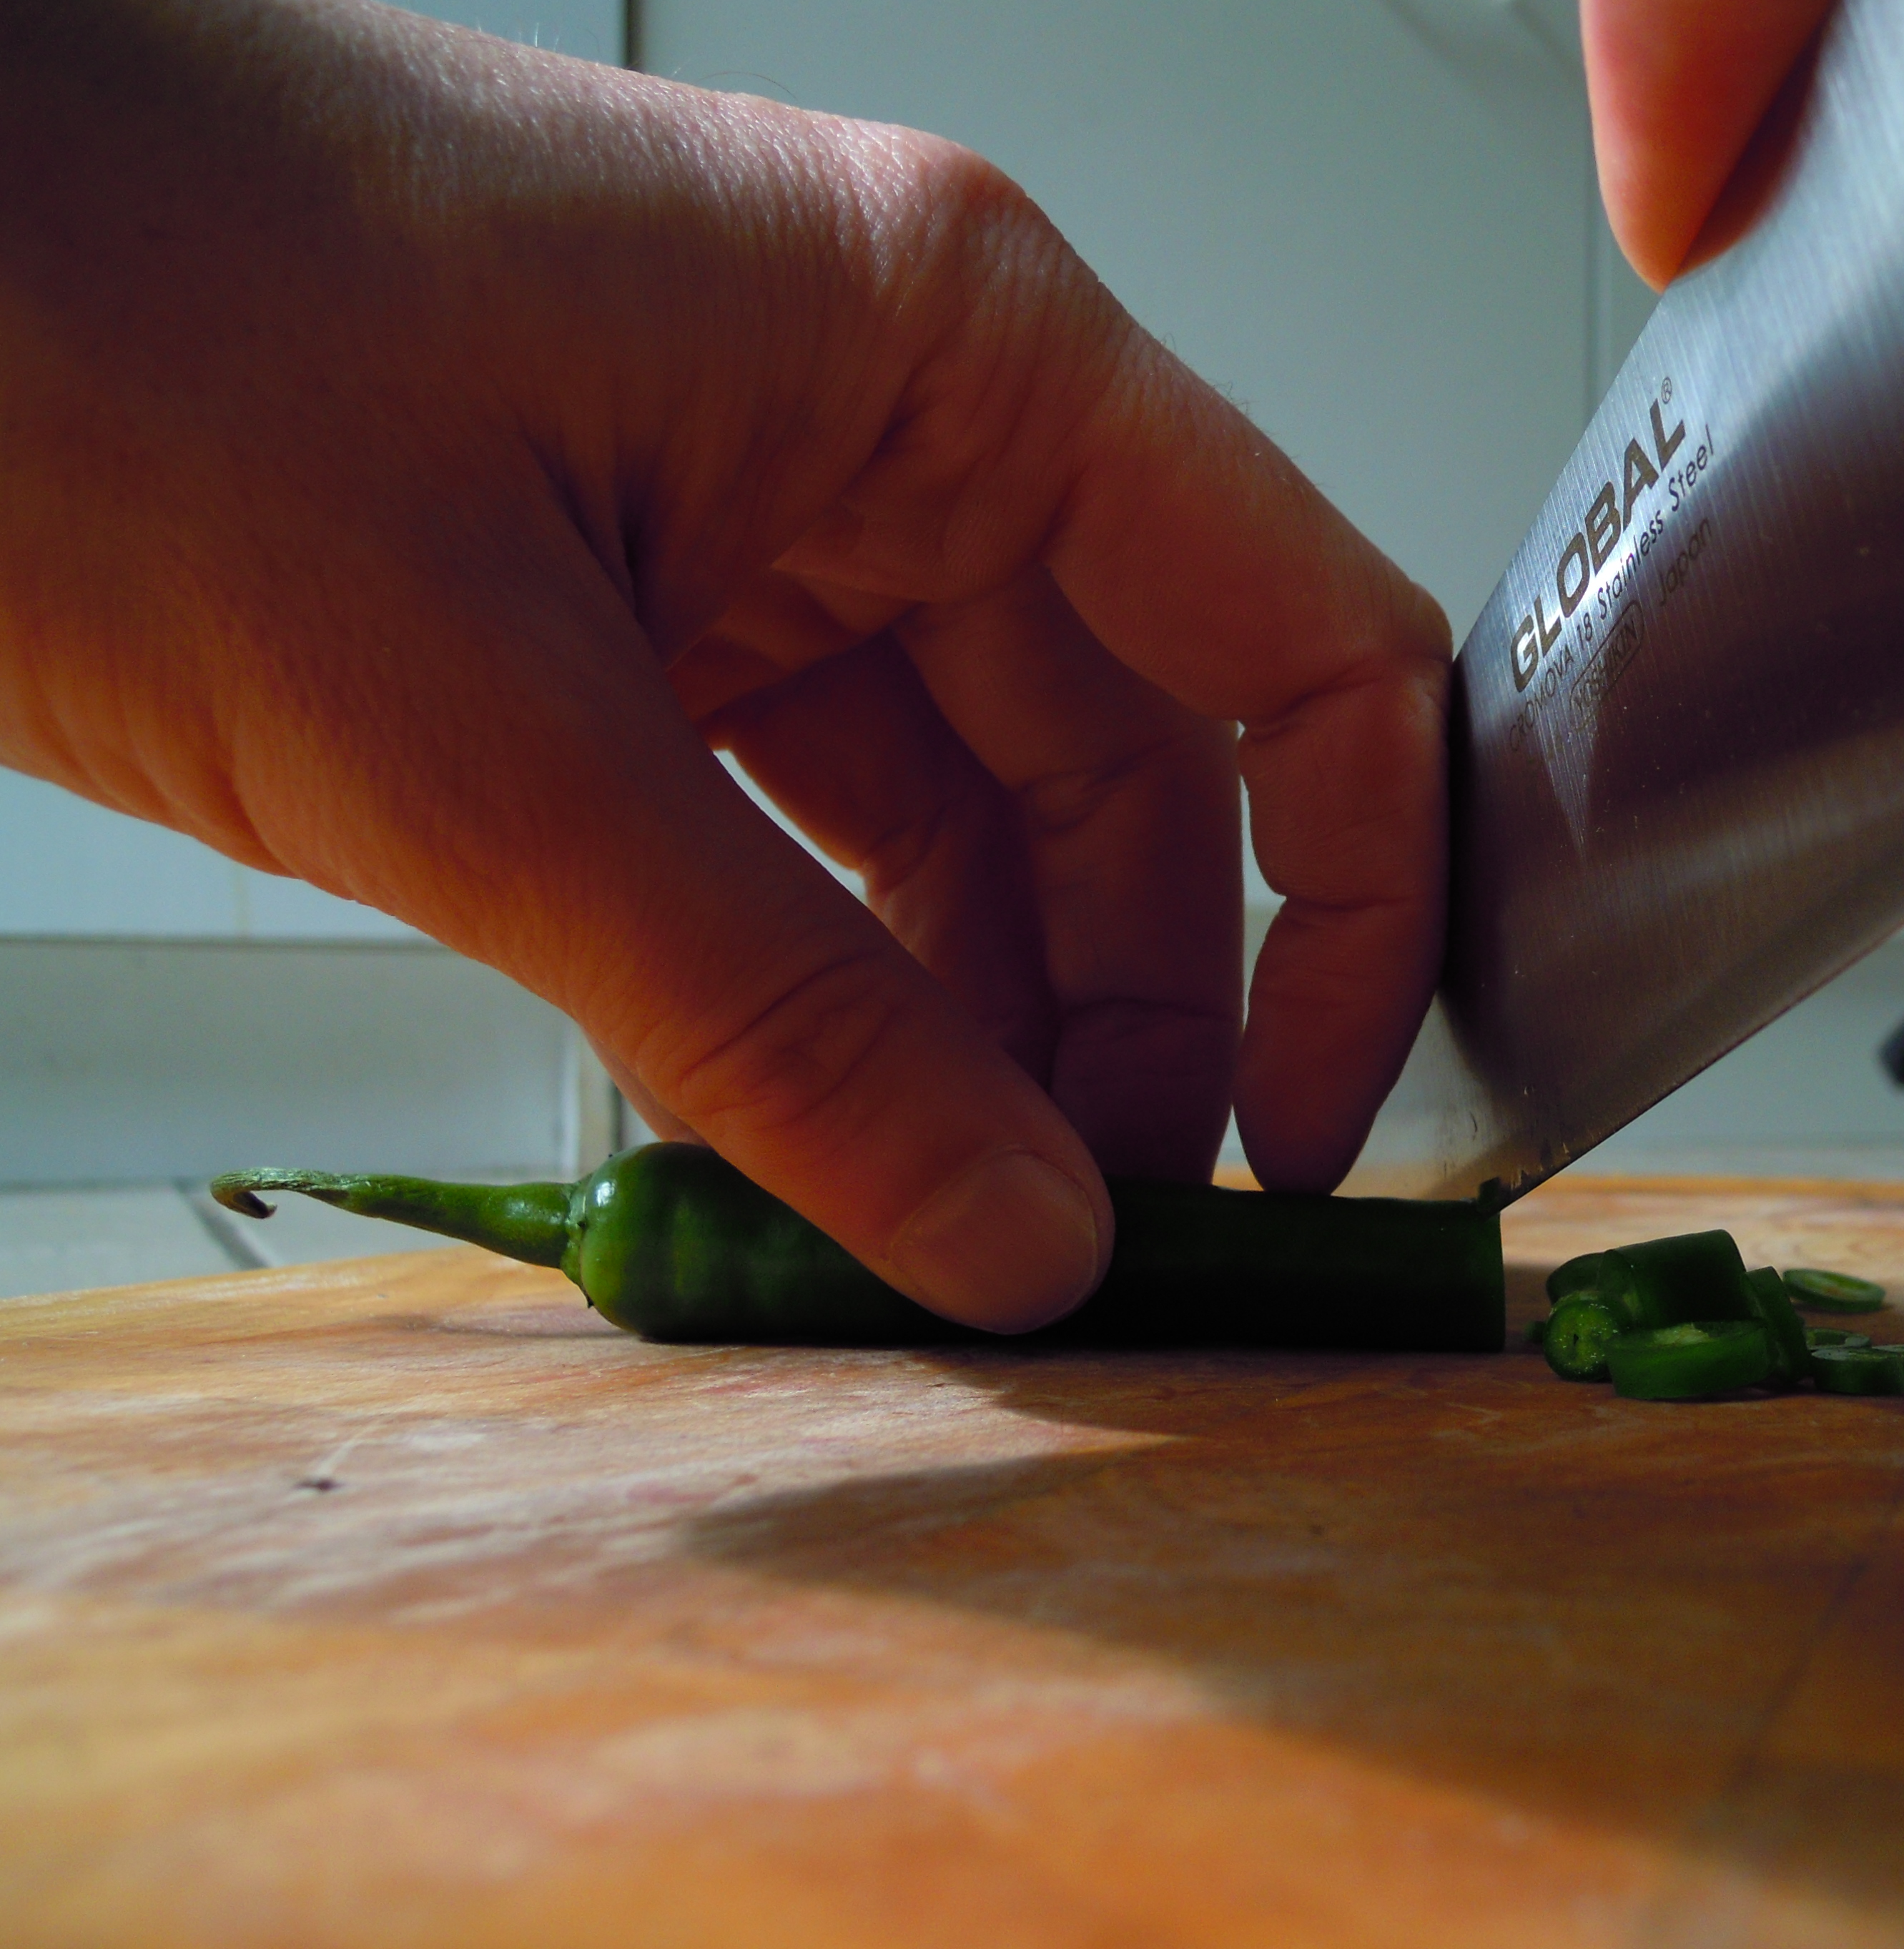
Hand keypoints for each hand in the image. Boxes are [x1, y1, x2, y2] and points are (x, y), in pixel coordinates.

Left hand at [0, 0, 1449, 1331]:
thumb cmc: (91, 315)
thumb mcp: (479, 737)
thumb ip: (780, 1017)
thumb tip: (1009, 1236)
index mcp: (952, 349)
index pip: (1309, 647)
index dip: (1357, 915)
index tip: (1312, 1136)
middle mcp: (903, 416)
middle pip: (1150, 770)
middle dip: (1138, 1028)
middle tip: (1089, 1257)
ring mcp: (774, 506)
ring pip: (981, 821)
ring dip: (980, 1032)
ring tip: (949, 1232)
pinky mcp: (646, 599)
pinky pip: (816, 826)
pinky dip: (834, 986)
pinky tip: (822, 1132)